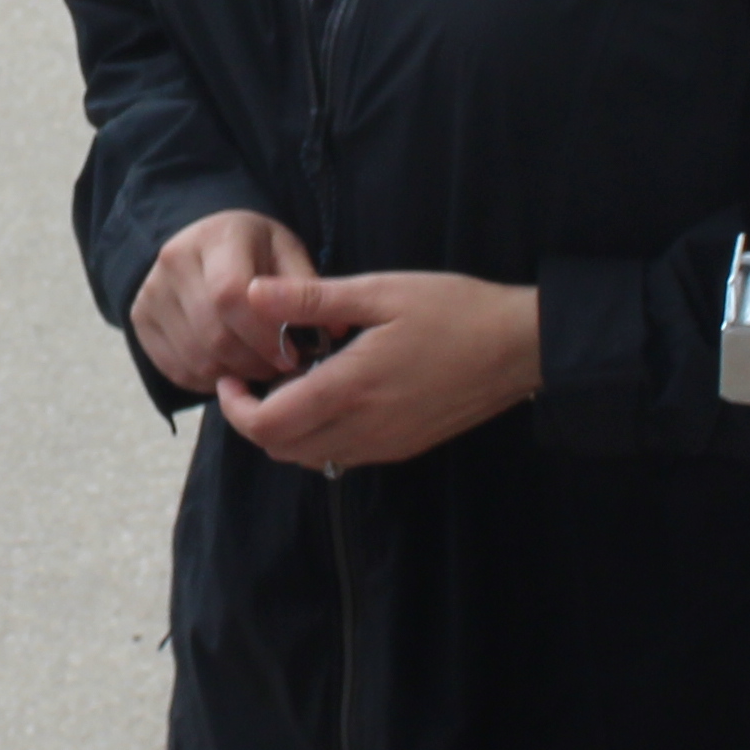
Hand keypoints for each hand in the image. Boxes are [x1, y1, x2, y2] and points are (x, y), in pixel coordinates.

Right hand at [130, 206, 314, 398]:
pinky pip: (177, 369)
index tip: (292, 353)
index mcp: (216, 238)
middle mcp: (174, 262)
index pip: (230, 295)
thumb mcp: (286, 251)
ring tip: (258, 369)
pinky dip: (209, 381)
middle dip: (254, 363)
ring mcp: (150, 292)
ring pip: (196, 358)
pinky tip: (231, 370)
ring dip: (234, 377)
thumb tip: (332, 332)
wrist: (200, 241)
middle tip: (279, 368)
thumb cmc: (254, 250)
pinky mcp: (140, 320)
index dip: (263, 335)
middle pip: (213, 334)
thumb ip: (307, 288)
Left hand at [210, 272, 540, 472]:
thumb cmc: (454, 310)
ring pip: (309, 458)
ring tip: (287, 386)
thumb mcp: (380, 291)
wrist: (519, 348)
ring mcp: (385, 444)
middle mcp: (363, 428)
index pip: (268, 425)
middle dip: (254, 421)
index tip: (230, 376)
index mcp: (351, 388)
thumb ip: (310, 299)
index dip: (234, 408)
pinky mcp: (402, 448)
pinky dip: (318, 437)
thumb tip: (251, 292)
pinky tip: (328, 397)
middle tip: (251, 380)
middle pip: (281, 450)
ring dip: (285, 432)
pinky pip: (342, 456)